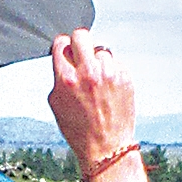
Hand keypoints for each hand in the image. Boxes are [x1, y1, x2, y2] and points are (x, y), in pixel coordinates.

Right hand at [48, 32, 138, 181]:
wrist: (106, 147)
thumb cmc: (79, 128)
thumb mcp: (56, 103)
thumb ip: (58, 77)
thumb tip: (62, 58)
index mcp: (67, 78)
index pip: (61, 43)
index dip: (62, 46)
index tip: (65, 52)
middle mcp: (88, 72)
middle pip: (82, 35)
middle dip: (79, 42)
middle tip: (80, 55)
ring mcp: (109, 74)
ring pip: (101, 50)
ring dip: (98, 61)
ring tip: (97, 81)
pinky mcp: (125, 78)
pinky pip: (116, 63)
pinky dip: (111, 72)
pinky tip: (108, 89)